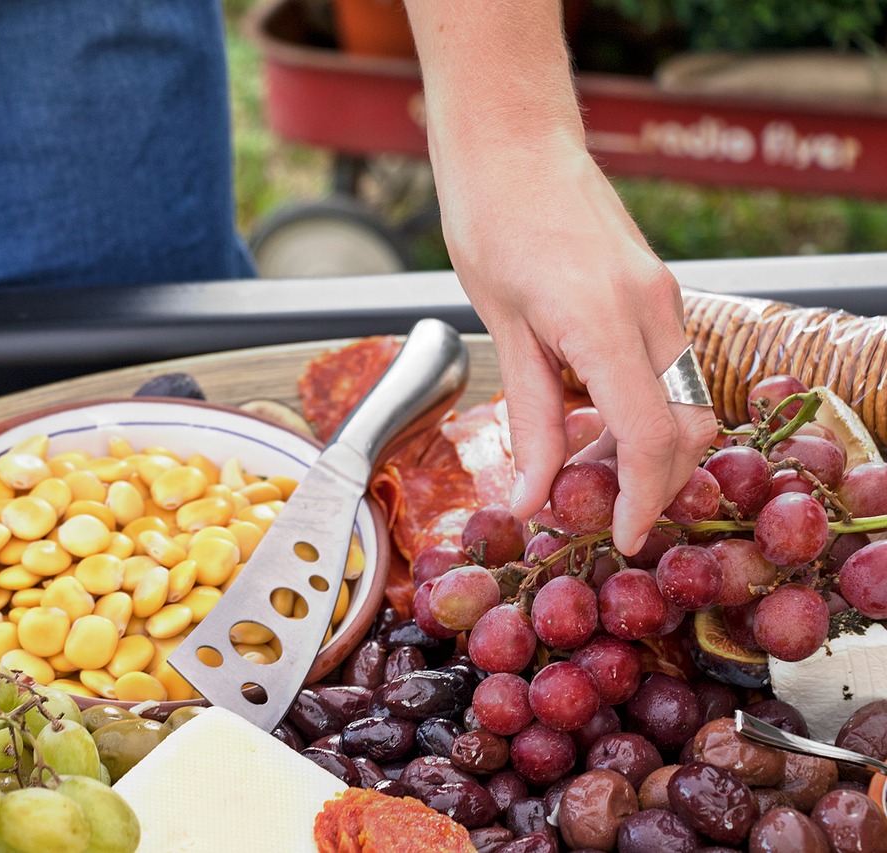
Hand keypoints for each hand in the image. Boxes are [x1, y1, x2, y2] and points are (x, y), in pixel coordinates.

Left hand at [439, 145, 719, 553]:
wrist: (513, 145)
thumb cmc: (492, 224)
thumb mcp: (502, 331)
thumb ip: (528, 420)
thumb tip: (532, 497)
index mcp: (606, 322)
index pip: (652, 437)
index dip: (644, 499)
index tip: (626, 538)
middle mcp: (652, 309)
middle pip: (686, 425)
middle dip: (656, 480)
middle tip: (604, 512)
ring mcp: (663, 295)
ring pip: (685, 398)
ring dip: (652, 445)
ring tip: (592, 470)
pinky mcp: (657, 288)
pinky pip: (669, 366)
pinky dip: (646, 405)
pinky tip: (596, 418)